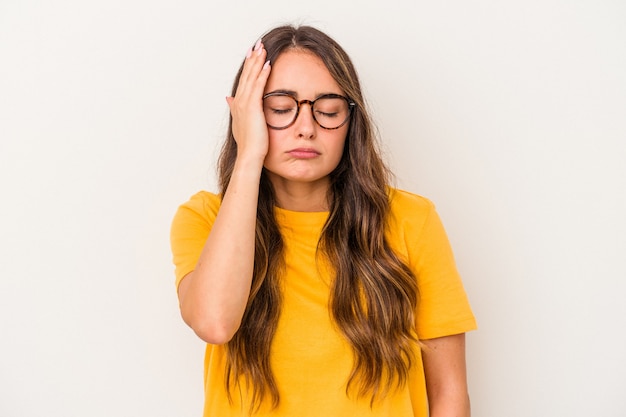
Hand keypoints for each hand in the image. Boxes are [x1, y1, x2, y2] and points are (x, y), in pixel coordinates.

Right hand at [226, 39, 271, 162]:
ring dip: (257, 62)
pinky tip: (268, 64)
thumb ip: (236, 110)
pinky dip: (262, 74)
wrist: (249, 155)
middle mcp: (239, 102)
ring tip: (263, 48)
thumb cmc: (250, 145)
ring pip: (251, 77)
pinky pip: (258, 86)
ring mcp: (244, 104)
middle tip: (257, 44)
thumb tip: (229, 99)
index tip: (252, 54)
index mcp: (238, 105)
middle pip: (246, 75)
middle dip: (252, 59)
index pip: (244, 81)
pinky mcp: (252, 107)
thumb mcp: (241, 124)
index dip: (248, 67)